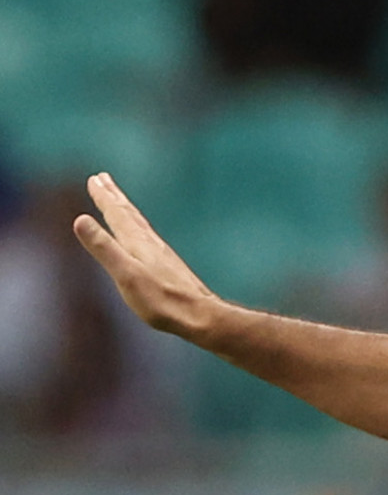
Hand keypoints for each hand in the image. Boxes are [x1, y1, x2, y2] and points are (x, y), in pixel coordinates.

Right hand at [72, 173, 220, 340]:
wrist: (201, 316)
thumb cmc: (162, 300)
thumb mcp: (126, 274)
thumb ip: (104, 248)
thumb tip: (80, 219)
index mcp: (136, 242)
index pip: (116, 213)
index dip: (104, 197)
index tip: (93, 180)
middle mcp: (150, 242)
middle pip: (129, 214)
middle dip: (114, 196)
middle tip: (102, 178)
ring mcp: (162, 254)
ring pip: (139, 224)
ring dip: (127, 210)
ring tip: (119, 200)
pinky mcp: (170, 267)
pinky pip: (149, 239)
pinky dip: (140, 229)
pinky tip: (143, 237)